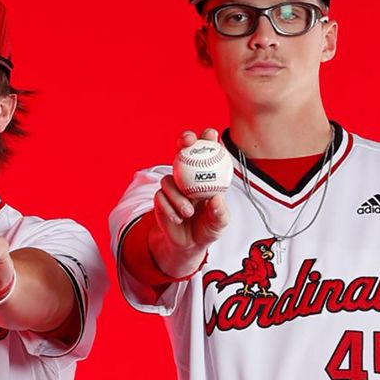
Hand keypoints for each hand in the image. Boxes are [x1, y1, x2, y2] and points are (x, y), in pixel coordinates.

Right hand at [149, 128, 229, 276]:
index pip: (207, 151)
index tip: (211, 134)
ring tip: (188, 211)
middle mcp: (188, 176)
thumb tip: (216, 198)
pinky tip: (178, 218)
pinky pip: (160, 197)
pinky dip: (170, 208)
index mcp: (206, 176)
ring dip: (178, 195)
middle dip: (184, 139)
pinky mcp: (160, 198)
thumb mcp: (219, 223)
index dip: (208, 138)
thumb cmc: (208, 227)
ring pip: (169, 179)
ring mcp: (172, 186)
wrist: (189, 244)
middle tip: (187, 142)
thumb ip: (220, 212)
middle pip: (183, 150)